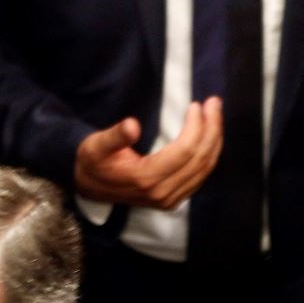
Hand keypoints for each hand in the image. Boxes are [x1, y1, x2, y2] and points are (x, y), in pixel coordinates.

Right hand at [74, 97, 222, 209]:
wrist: (89, 186)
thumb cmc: (93, 162)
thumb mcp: (95, 146)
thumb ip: (114, 136)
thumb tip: (132, 126)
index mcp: (145, 179)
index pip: (184, 151)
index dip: (196, 126)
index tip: (196, 105)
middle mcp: (161, 193)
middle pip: (200, 159)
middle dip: (212, 128)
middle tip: (213, 102)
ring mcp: (169, 199)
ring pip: (204, 168)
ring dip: (214, 139)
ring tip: (214, 114)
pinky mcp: (173, 199)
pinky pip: (200, 176)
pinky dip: (210, 153)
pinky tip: (210, 135)